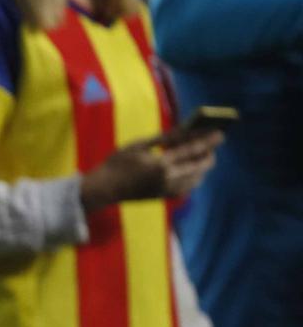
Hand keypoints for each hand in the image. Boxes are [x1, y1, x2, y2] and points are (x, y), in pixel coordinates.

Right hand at [79, 131, 221, 213]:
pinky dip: (193, 176)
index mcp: (161, 164)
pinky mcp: (167, 196)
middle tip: (212, 144)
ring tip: (202, 154)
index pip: (192, 151)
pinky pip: (189, 186)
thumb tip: (183, 131)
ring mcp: (169, 190)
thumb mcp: (138, 146)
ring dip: (202, 165)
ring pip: (197, 178)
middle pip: (200, 167)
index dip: (207, 141)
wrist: (106, 188)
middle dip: (209, 154)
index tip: (220, 134)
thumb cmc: (118, 163)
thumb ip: (163, 139)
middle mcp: (169, 179)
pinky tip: (189, 168)